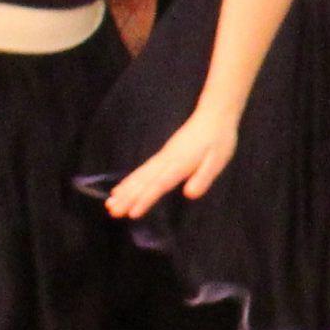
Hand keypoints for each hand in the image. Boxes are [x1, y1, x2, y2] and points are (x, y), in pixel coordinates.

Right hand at [103, 106, 239, 217]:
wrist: (213, 115)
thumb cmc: (219, 139)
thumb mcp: (217, 160)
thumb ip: (203, 177)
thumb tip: (190, 195)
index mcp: (180, 164)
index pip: (159, 185)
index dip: (145, 199)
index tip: (132, 213)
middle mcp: (166, 161)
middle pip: (144, 181)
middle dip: (127, 198)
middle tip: (112, 212)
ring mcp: (162, 157)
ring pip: (140, 176)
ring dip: (125, 190)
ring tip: (110, 204)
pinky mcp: (163, 155)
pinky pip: (143, 170)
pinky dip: (130, 179)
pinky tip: (121, 188)